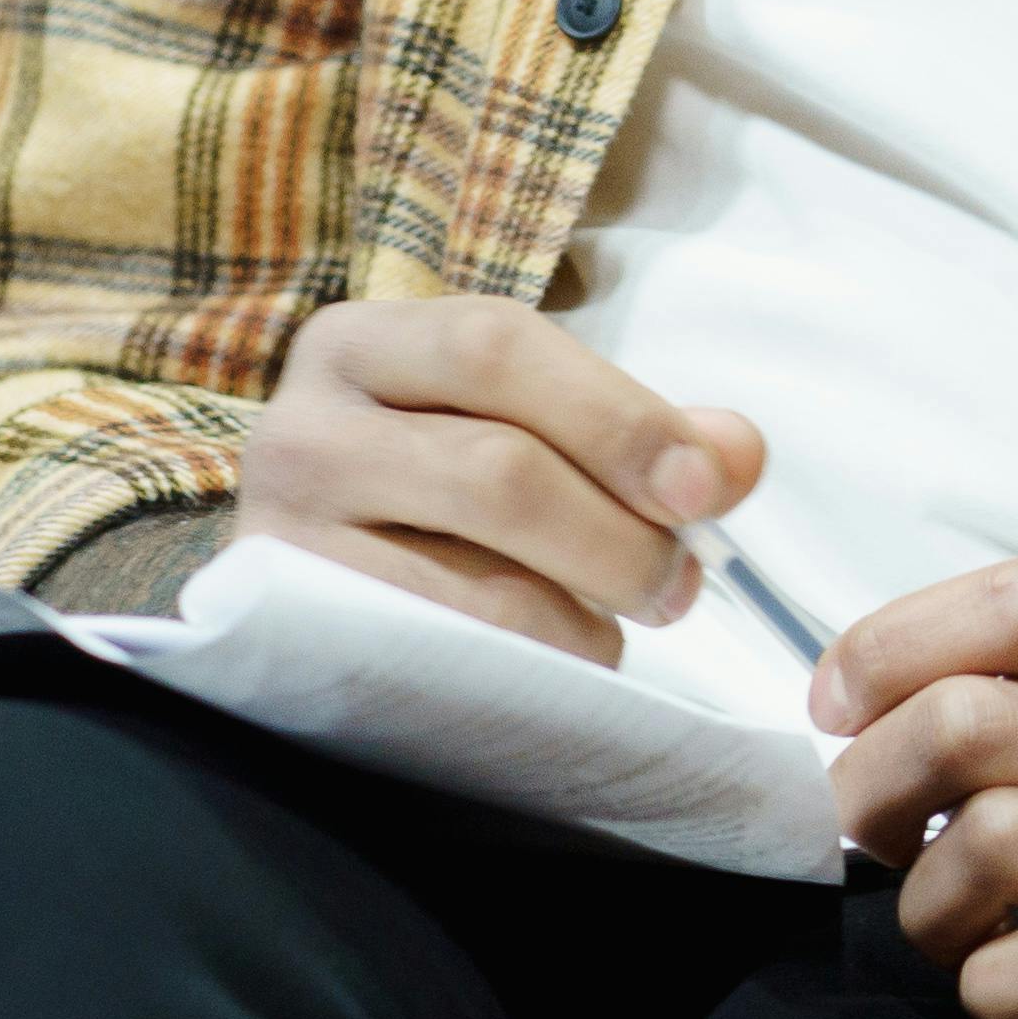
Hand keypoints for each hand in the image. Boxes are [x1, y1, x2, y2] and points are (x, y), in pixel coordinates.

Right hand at [230, 297, 762, 663]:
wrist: (304, 600)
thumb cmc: (436, 489)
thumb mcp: (523, 428)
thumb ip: (637, 433)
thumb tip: (736, 456)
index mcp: (362, 345)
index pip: (497, 347)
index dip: (616, 417)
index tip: (702, 489)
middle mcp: (299, 431)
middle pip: (494, 471)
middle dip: (617, 537)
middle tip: (677, 587)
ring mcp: (281, 546)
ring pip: (473, 588)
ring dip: (578, 621)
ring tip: (611, 629)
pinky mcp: (293, 650)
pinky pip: (441, 670)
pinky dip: (525, 673)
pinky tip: (550, 665)